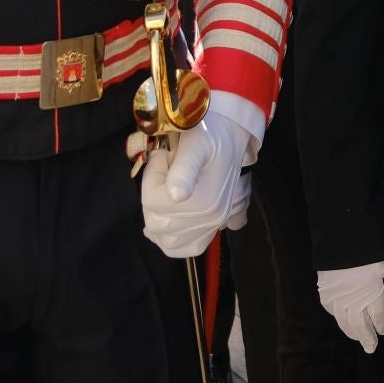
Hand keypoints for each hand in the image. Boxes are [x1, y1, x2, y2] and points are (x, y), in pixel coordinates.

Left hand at [139, 105, 251, 257]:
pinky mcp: (211, 229)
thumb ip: (184, 169)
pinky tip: (167, 222)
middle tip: (167, 170)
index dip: (152, 176)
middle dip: (153, 194)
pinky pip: (183, 249)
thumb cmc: (210, 134)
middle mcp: (209, 219)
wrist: (231, 133)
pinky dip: (170, 240)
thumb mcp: (195, 144)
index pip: (153, 201)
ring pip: (164, 239)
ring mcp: (211, 227)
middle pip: (156, 222)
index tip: (164, 157)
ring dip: (158, 216)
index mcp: (204, 201)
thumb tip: (177, 195)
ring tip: (168, 190)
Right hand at [316, 257, 383, 353]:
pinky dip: (338, 319)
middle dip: (367, 338)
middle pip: (360, 326)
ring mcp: (337, 299)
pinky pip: (332, 312)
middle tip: (370, 348)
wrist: (343, 236)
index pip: (378, 318)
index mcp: (372, 296)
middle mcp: (353, 302)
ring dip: (352, 332)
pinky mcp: (325, 293)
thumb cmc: (372, 250)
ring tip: (358, 338)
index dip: (382, 326)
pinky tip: (342, 322)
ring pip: (345, 323)